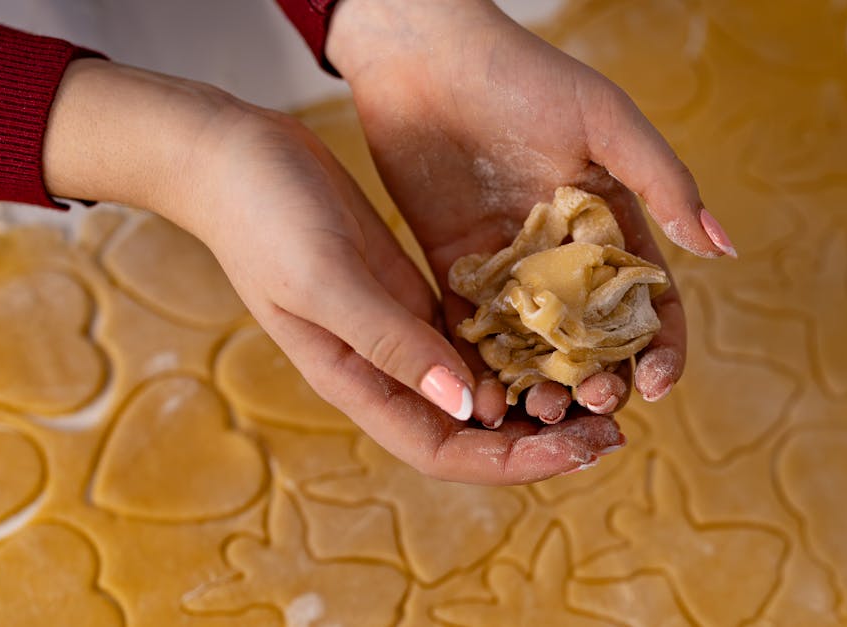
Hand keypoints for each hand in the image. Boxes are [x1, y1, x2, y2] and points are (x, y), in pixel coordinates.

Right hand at [42, 59, 624, 482]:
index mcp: (358, 382)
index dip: (511, 462)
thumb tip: (465, 407)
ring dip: (538, 395)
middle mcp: (387, 368)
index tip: (575, 450)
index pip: (444, 450)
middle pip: (473, 429)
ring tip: (603, 392)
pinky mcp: (413, 291)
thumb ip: (389, 342)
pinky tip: (567, 334)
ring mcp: (402, 331)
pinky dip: (519, 343)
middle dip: (541, 439)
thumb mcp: (325, 278)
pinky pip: (478, 334)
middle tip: (611, 430)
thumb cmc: (263, 217)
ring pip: (481, 386)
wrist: (235, 156)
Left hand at [327, 0, 735, 425]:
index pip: (648, 301)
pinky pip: (477, 332)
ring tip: (542, 412)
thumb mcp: (604, 122)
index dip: (660, 348)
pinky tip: (489, 402)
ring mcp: (512, 268)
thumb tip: (723, 248)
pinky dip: (485, 370)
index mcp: (612, 224)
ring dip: (545, 386)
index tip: (657, 386)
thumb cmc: (522, 78)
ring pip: (539, 347)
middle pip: (595, 338)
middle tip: (591, 405)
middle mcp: (566, 256)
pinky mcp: (458, 270)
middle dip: (602, 379)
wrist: (425, 56)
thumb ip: (661, 182)